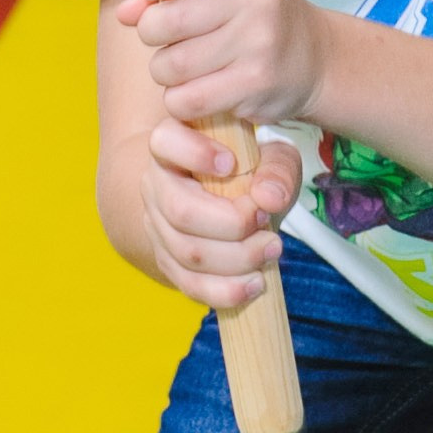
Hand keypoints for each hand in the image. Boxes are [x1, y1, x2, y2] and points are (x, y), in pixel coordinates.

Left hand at [118, 0, 322, 129]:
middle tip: (168, 39)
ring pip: (170, 65)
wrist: (315, 58)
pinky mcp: (255, 83)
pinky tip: (197, 91)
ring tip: (185, 67)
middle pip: (167, 21)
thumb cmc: (255, 16)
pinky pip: (187, 98)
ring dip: (165, 71)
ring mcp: (259, 42)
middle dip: (152, 34)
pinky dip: (180, 100)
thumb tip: (125, 14)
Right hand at [140, 114, 300, 309]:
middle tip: (265, 219)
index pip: (165, 141)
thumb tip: (269, 198)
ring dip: (237, 259)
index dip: (194, 153)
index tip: (230, 163)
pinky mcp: (167, 260)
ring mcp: (156, 226)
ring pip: (187, 253)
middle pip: (180, 211)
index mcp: (173, 146)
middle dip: (231, 224)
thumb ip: (277, 169)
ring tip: (271, 249)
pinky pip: (190, 284)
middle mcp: (156, 185)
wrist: (225, 199)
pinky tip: (256, 283)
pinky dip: (227, 290)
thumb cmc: (247, 170)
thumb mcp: (271, 157)